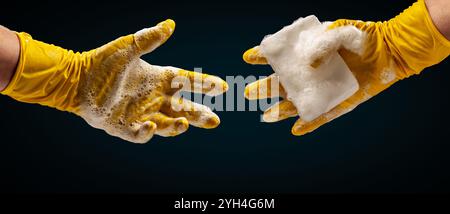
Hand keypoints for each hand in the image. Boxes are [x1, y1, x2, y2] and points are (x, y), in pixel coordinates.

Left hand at [2, 19, 227, 142]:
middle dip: (198, 115)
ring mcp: (140, 114)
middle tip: (214, 121)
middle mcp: (153, 98)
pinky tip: (149, 126)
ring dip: (176, 126)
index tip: (222, 87)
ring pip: (165, 124)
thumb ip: (149, 39)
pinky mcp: (124, 127)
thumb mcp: (127, 47)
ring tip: (185, 123)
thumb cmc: (102, 62)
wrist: (76, 79)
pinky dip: (146, 132)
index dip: (204, 84)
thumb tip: (170, 24)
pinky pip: (138, 134)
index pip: (186, 82)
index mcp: (157, 79)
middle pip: (182, 108)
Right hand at [243, 0, 449, 135]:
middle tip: (247, 93)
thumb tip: (308, 65)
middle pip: (281, 83)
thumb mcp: (341, 31)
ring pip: (295, 102)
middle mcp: (310, 72)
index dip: (263, 56)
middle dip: (263, 89)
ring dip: (280, 111)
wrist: (388, 50)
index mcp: (307, 53)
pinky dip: (309, 123)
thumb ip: (322, 43)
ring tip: (264, 117)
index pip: (280, 56)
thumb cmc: (362, 36)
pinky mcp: (337, 102)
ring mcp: (322, 88)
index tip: (249, 57)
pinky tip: (295, 130)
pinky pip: (320, 115)